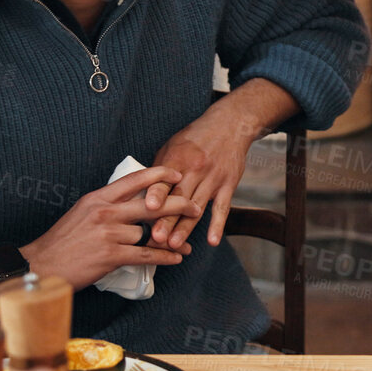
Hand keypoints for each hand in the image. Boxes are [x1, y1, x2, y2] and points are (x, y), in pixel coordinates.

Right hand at [20, 166, 200, 286]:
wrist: (41, 266)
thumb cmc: (61, 242)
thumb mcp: (81, 213)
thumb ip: (106, 205)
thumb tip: (130, 203)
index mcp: (98, 198)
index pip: (134, 179)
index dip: (159, 174)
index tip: (177, 173)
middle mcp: (106, 211)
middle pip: (152, 203)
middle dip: (178, 203)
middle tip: (195, 206)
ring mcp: (109, 233)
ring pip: (149, 232)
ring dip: (169, 240)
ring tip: (184, 245)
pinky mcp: (111, 256)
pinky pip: (146, 255)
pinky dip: (164, 257)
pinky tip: (176, 258)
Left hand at [144, 104, 257, 248]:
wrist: (230, 125)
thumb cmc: (196, 137)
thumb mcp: (173, 145)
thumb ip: (159, 169)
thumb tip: (141, 192)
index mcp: (178, 157)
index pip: (165, 179)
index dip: (158, 193)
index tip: (149, 207)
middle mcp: (196, 169)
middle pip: (179, 198)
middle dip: (167, 219)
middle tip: (157, 238)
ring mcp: (213, 178)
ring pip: (197, 207)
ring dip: (185, 228)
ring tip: (175, 245)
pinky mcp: (228, 185)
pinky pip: (222, 208)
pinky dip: (217, 225)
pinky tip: (212, 240)